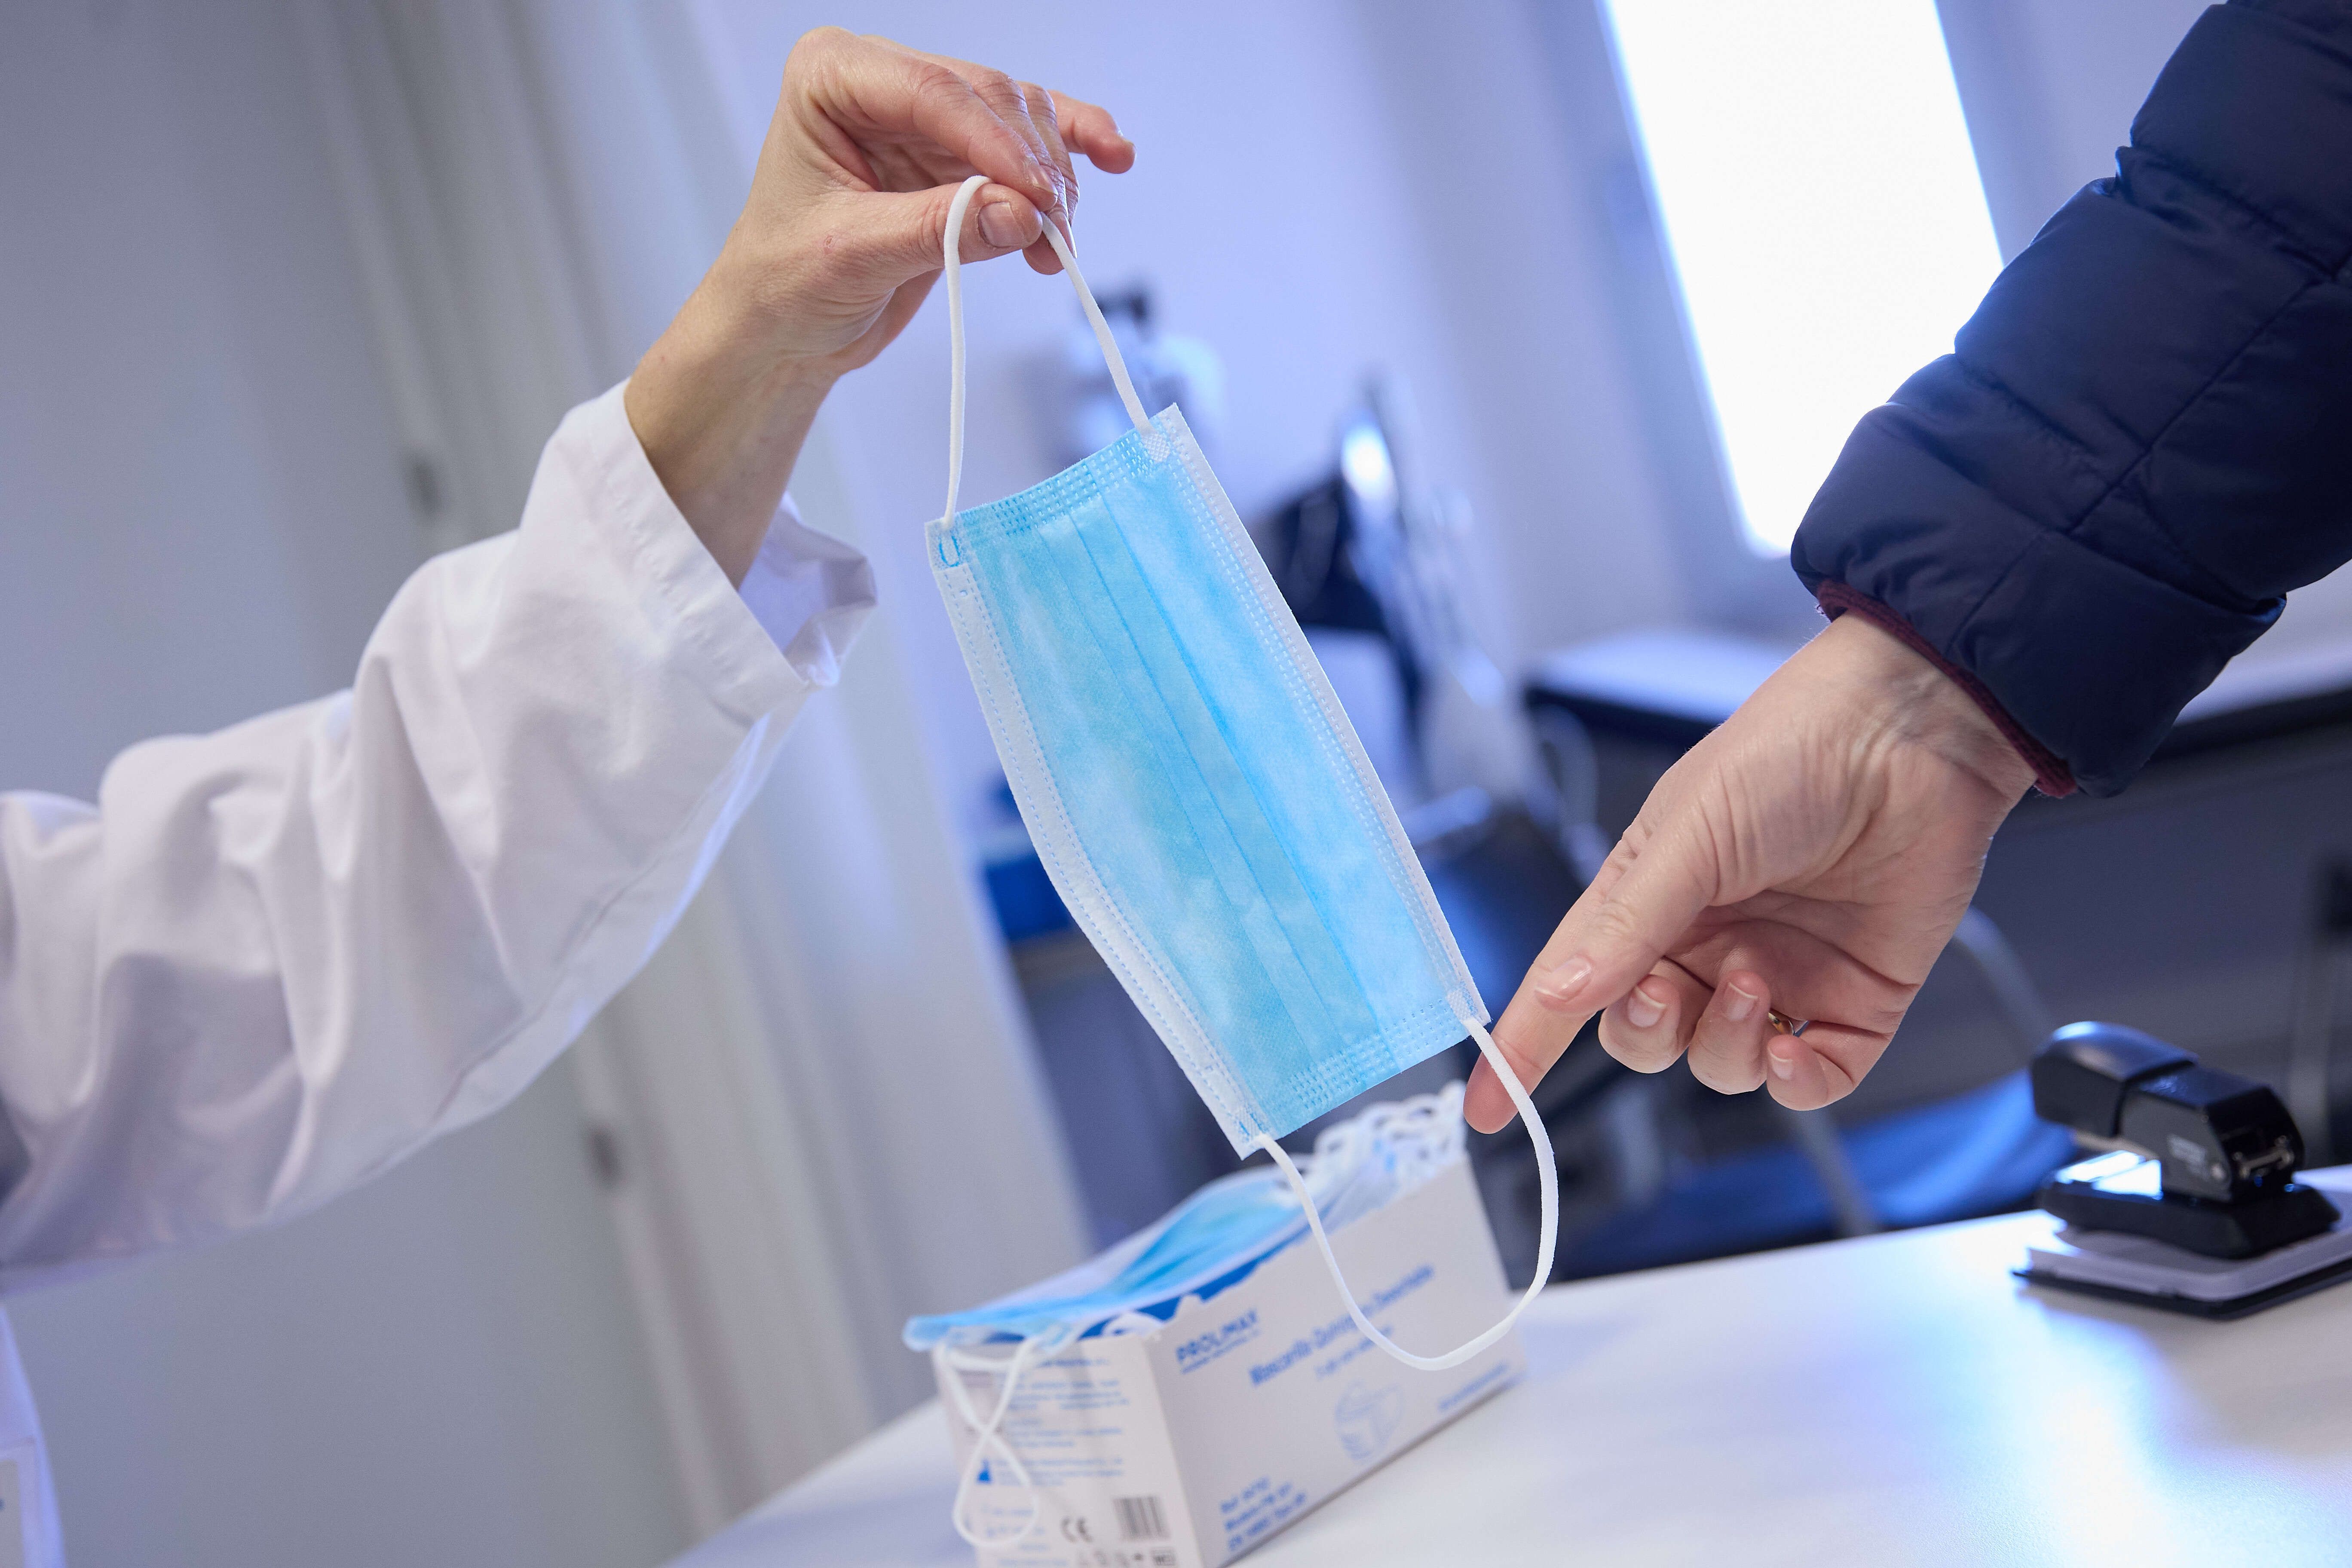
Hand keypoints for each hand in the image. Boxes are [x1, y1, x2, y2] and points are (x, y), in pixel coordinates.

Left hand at [625, 29, 1134, 581]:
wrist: (784, 327)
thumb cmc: (786, 282)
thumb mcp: (852, 256)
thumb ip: (937, 229)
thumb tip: (1021, 214)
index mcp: (832, 76)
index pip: (932, 90)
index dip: (997, 141)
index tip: (1040, 195)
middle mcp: (882, 80)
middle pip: (987, 97)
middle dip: (1032, 162)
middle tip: (1056, 226)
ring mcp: (924, 117)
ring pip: (1019, 119)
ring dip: (1053, 177)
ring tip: (1058, 241)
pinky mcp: (957, 157)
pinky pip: (1025, 147)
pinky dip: (1064, 166)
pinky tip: (1102, 173)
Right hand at [1464, 615, 2036, 1130]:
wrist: (1912, 733)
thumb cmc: (1790, 753)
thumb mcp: (1687, 833)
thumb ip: (1625, 923)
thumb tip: (1558, 993)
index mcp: (1647, 899)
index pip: (1570, 986)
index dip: (1524, 1047)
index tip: (1483, 1110)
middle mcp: (1706, 945)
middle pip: (1643, 1038)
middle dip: (1643, 1032)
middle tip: (1663, 990)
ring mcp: (1778, 977)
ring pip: (1721, 1066)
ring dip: (1725, 1042)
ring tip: (1757, 978)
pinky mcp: (1853, 1002)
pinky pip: (1811, 1083)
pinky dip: (1796, 1082)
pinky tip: (1795, 1048)